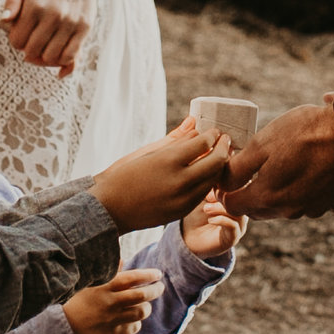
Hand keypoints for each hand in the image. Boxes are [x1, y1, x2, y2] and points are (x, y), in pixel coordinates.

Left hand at [3, 0, 92, 73]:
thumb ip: (11, 1)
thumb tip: (4, 19)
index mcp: (35, 6)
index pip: (17, 41)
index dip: (16, 41)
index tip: (21, 35)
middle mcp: (53, 15)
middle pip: (33, 51)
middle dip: (29, 51)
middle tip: (32, 44)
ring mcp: (70, 23)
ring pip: (51, 57)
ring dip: (44, 57)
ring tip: (44, 49)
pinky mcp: (84, 28)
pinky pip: (70, 55)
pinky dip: (62, 61)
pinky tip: (57, 57)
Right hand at [65, 271, 159, 333]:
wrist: (64, 329)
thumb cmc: (77, 302)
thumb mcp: (89, 284)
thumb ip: (108, 273)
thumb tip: (122, 259)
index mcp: (104, 287)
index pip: (132, 277)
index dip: (148, 275)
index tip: (158, 274)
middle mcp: (110, 303)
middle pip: (142, 295)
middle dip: (156, 290)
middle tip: (160, 287)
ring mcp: (113, 319)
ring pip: (142, 312)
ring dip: (147, 307)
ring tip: (146, 304)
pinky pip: (135, 327)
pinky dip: (137, 322)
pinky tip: (133, 318)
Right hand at [93, 121, 228, 230]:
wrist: (108, 209)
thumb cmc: (123, 175)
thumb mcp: (147, 152)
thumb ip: (174, 137)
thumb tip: (193, 121)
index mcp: (168, 160)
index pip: (203, 143)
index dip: (212, 135)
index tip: (214, 131)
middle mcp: (179, 180)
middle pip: (216, 161)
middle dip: (224, 148)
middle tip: (224, 140)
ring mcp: (182, 199)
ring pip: (214, 179)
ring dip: (219, 166)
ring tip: (218, 155)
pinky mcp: (181, 211)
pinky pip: (203, 193)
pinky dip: (208, 181)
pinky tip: (205, 173)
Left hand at [180, 188, 239, 257]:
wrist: (190, 237)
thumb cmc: (197, 214)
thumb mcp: (203, 197)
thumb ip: (211, 189)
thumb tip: (216, 182)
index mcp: (237, 199)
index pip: (241, 187)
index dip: (227, 185)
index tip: (211, 187)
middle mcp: (242, 212)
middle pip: (241, 200)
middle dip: (224, 196)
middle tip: (208, 198)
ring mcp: (240, 225)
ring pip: (238, 213)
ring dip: (220, 209)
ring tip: (206, 209)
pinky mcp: (234, 238)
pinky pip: (233, 226)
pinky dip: (221, 220)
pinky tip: (210, 219)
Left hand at [224, 98, 333, 220]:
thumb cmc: (306, 132)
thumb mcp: (263, 142)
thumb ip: (238, 167)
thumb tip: (222, 181)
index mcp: (268, 197)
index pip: (232, 205)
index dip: (223, 190)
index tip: (224, 175)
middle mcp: (289, 211)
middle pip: (256, 208)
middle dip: (246, 193)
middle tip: (246, 171)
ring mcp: (311, 209)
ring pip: (281, 207)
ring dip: (273, 193)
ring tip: (275, 167)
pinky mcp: (329, 204)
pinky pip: (304, 202)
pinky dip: (297, 191)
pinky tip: (302, 169)